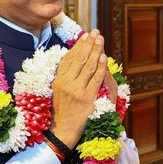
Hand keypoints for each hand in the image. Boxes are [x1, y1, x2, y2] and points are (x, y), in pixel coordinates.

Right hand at [50, 29, 107, 147]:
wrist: (61, 131)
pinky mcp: (86, 98)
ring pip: (88, 66)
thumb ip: (64, 76)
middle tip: (96, 32)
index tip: (85, 36)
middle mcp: (65, 83)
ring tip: (101, 40)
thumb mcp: (57, 91)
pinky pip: (95, 79)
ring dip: (96, 51)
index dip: (78, 45)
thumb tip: (73, 60)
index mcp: (57, 80)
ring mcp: (76, 90)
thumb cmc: (60, 111)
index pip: (69, 58)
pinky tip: (104, 57)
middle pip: (79, 58)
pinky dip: (100, 67)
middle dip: (88, 44)